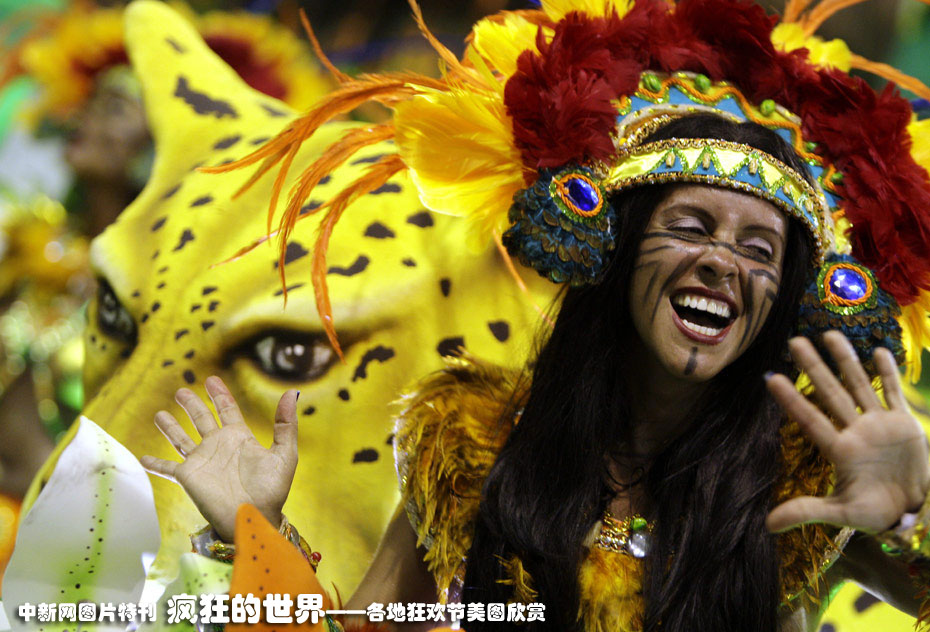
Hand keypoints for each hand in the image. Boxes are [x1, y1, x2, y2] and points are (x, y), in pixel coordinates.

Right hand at [140, 376, 298, 541]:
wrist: (254, 518)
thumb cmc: (272, 490)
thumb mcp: (285, 454)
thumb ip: (285, 424)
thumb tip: (290, 393)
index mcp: (239, 438)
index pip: (227, 409)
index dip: (220, 394)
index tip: (212, 380)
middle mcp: (218, 446)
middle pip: (201, 419)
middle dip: (192, 405)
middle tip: (181, 391)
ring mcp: (202, 461)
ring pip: (181, 439)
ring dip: (170, 427)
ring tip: (159, 414)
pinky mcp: (188, 477)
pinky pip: (167, 467)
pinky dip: (154, 464)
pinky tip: (142, 459)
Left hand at [765, 331, 929, 533]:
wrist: (914, 513)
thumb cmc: (877, 514)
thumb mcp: (843, 514)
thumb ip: (808, 512)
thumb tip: (768, 525)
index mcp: (840, 451)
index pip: (810, 419)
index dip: (792, 399)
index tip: (770, 378)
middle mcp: (856, 432)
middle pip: (830, 393)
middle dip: (814, 367)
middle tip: (794, 341)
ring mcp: (879, 425)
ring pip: (859, 385)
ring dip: (846, 361)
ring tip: (830, 334)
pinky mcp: (905, 424)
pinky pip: (894, 394)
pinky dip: (889, 374)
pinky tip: (879, 351)